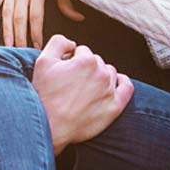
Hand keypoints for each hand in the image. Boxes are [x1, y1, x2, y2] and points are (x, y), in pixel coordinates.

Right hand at [0, 0, 82, 47]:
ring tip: (8, 46)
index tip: (37, 48)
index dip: (36, 33)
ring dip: (7, 31)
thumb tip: (80, 18)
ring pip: (7, 13)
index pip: (36, 16)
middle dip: (21, 37)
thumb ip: (65, 4)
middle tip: (21, 52)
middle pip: (20, 18)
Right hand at [32, 35, 133, 154]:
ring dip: (100, 76)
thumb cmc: (44, 95)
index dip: (72, 59)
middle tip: (72, 82)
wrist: (49, 126)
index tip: (65, 72)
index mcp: (86, 61)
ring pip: (109, 72)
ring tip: (85, 88)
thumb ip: (59, 42)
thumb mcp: (43, 61)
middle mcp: (102, 73)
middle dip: (85, 68)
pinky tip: (113, 84)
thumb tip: (72, 44)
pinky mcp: (114, 107)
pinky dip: (121, 82)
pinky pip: (126, 87)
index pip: (82, 51)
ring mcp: (110, 91)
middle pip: (96, 61)